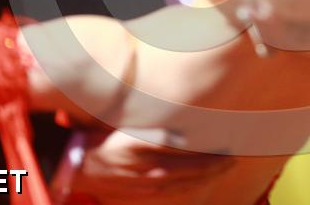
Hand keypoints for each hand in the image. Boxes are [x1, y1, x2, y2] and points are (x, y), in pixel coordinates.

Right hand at [73, 128, 233, 196]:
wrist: (74, 167)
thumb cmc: (97, 138)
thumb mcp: (120, 122)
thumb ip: (148, 121)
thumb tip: (176, 118)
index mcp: (142, 144)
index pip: (184, 145)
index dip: (207, 144)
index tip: (225, 138)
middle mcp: (147, 166)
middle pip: (191, 166)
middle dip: (215, 162)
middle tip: (234, 154)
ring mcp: (146, 182)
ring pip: (186, 181)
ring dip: (208, 175)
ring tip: (225, 167)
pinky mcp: (143, 192)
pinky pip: (174, 191)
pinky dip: (192, 185)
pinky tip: (203, 181)